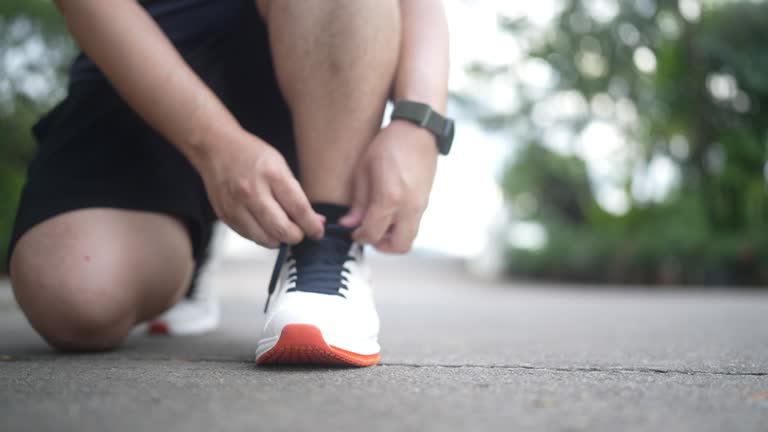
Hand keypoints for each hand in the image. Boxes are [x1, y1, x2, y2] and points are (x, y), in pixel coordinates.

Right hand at [197, 127, 324, 247]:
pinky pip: (250, 237)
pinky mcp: (225, 216)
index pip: (299, 209)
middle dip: (297, 236)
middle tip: (300, 231)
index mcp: (271, 174)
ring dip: (279, 239)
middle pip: (283, 230)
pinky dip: (262, 235)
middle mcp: (252, 192)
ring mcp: (236, 206)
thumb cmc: (250, 155)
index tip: (318, 231)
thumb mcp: (280, 166)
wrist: (215, 147)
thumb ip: (296, 196)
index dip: (312, 226)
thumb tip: (315, 220)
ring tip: (281, 227)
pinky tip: (264, 223)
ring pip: (266, 240)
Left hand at [339, 119, 437, 252]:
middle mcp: (409, 207)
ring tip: (379, 224)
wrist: (418, 130)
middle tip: (368, 233)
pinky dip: (400, 227)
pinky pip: (413, 225)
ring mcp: (421, 206)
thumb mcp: (363, 170)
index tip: (353, 231)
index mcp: (390, 198)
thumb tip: (350, 223)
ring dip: (393, 238)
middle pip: (398, 246)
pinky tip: (389, 212)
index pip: (373, 233)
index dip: (360, 236)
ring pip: (409, 239)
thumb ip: (358, 202)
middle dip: (380, 245)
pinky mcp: (425, 202)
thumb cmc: (389, 145)